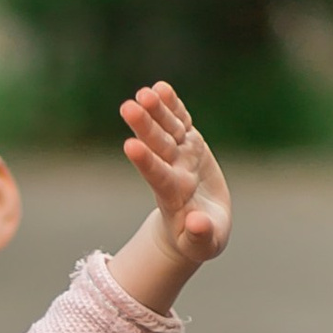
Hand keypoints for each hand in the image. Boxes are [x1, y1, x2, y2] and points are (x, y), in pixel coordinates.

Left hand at [120, 81, 228, 277]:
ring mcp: (181, 156)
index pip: (157, 176)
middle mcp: (174, 171)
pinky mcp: (191, 145)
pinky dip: (173, 106)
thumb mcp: (203, 245)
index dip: (145, 161)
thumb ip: (200, 235)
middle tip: (128, 106)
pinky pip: (181, 123)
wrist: (196, 226)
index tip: (129, 146)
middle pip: (158, 147)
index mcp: (175, 196)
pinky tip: (161, 87)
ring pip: (167, 130)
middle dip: (145, 127)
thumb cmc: (200, 241)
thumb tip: (197, 223)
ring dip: (157, 111)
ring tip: (144, 92)